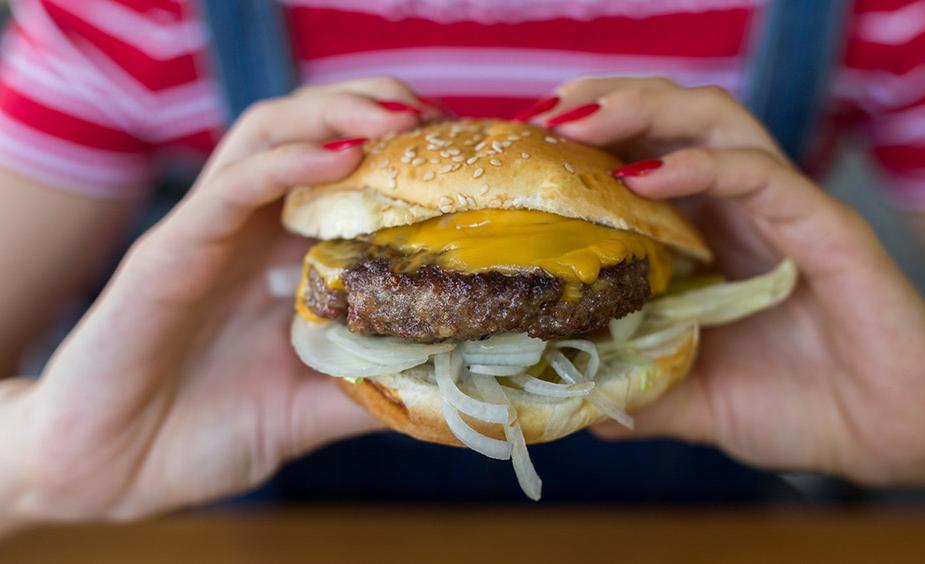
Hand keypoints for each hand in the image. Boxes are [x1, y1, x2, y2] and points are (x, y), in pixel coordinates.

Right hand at [1, 78, 438, 521]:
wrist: (110, 472)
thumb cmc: (202, 435)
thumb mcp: (305, 412)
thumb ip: (364, 393)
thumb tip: (443, 388)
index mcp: (282, 260)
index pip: (344, 177)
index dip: (401, 155)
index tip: (461, 154)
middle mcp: (250, 233)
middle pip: (310, 135)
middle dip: (374, 111)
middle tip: (436, 116)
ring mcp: (209, 235)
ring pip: (268, 137)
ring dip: (334, 114)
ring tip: (396, 115)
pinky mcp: (170, 251)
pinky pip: (229, 190)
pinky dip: (284, 164)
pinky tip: (336, 156)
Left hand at [529, 77, 924, 496]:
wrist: (891, 439)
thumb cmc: (799, 407)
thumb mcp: (693, 400)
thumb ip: (637, 388)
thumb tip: (569, 398)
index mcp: (708, 236)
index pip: (642, 157)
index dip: (583, 143)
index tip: (522, 149)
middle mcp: (740, 210)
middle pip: (670, 119)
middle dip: (605, 104)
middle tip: (542, 117)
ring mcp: (785, 212)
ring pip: (715, 123)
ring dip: (643, 110)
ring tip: (581, 123)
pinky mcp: (828, 230)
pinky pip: (763, 175)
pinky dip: (704, 165)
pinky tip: (649, 176)